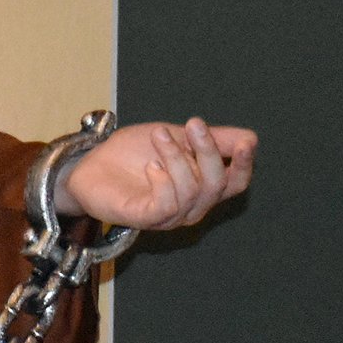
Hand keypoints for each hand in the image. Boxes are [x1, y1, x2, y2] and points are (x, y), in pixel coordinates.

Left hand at [56, 118, 256, 231]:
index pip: (235, 183)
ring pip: (191, 191)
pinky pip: (167, 205)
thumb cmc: (133, 153)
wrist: (91, 163)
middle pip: (216, 185)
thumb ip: (211, 139)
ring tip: (159, 136)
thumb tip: (251, 138)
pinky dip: (163, 181)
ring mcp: (169, 215)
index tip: (247, 143)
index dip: (244, 165)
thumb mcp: (176, 137)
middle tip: (192, 124)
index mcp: (202, 185)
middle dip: (208, 151)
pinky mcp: (145, 218)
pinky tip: (151, 166)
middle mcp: (191, 206)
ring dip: (177, 158)